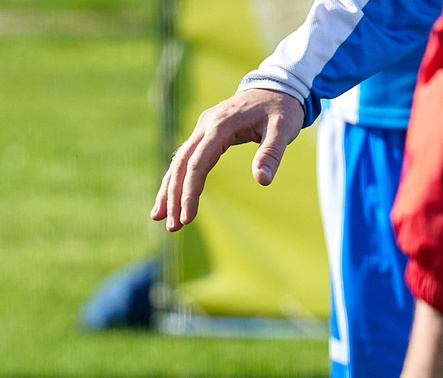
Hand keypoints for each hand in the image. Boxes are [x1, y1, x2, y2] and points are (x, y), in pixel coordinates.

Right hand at [152, 87, 302, 230]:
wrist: (277, 85)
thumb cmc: (282, 108)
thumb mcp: (284, 129)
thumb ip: (271, 153)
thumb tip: (262, 180)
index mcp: (221, 125)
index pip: (198, 163)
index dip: (190, 192)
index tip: (188, 218)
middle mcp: (205, 125)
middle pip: (181, 164)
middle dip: (174, 196)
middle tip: (172, 227)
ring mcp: (202, 128)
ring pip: (178, 161)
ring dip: (168, 190)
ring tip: (159, 217)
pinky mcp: (204, 133)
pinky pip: (185, 158)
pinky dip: (175, 178)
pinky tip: (169, 198)